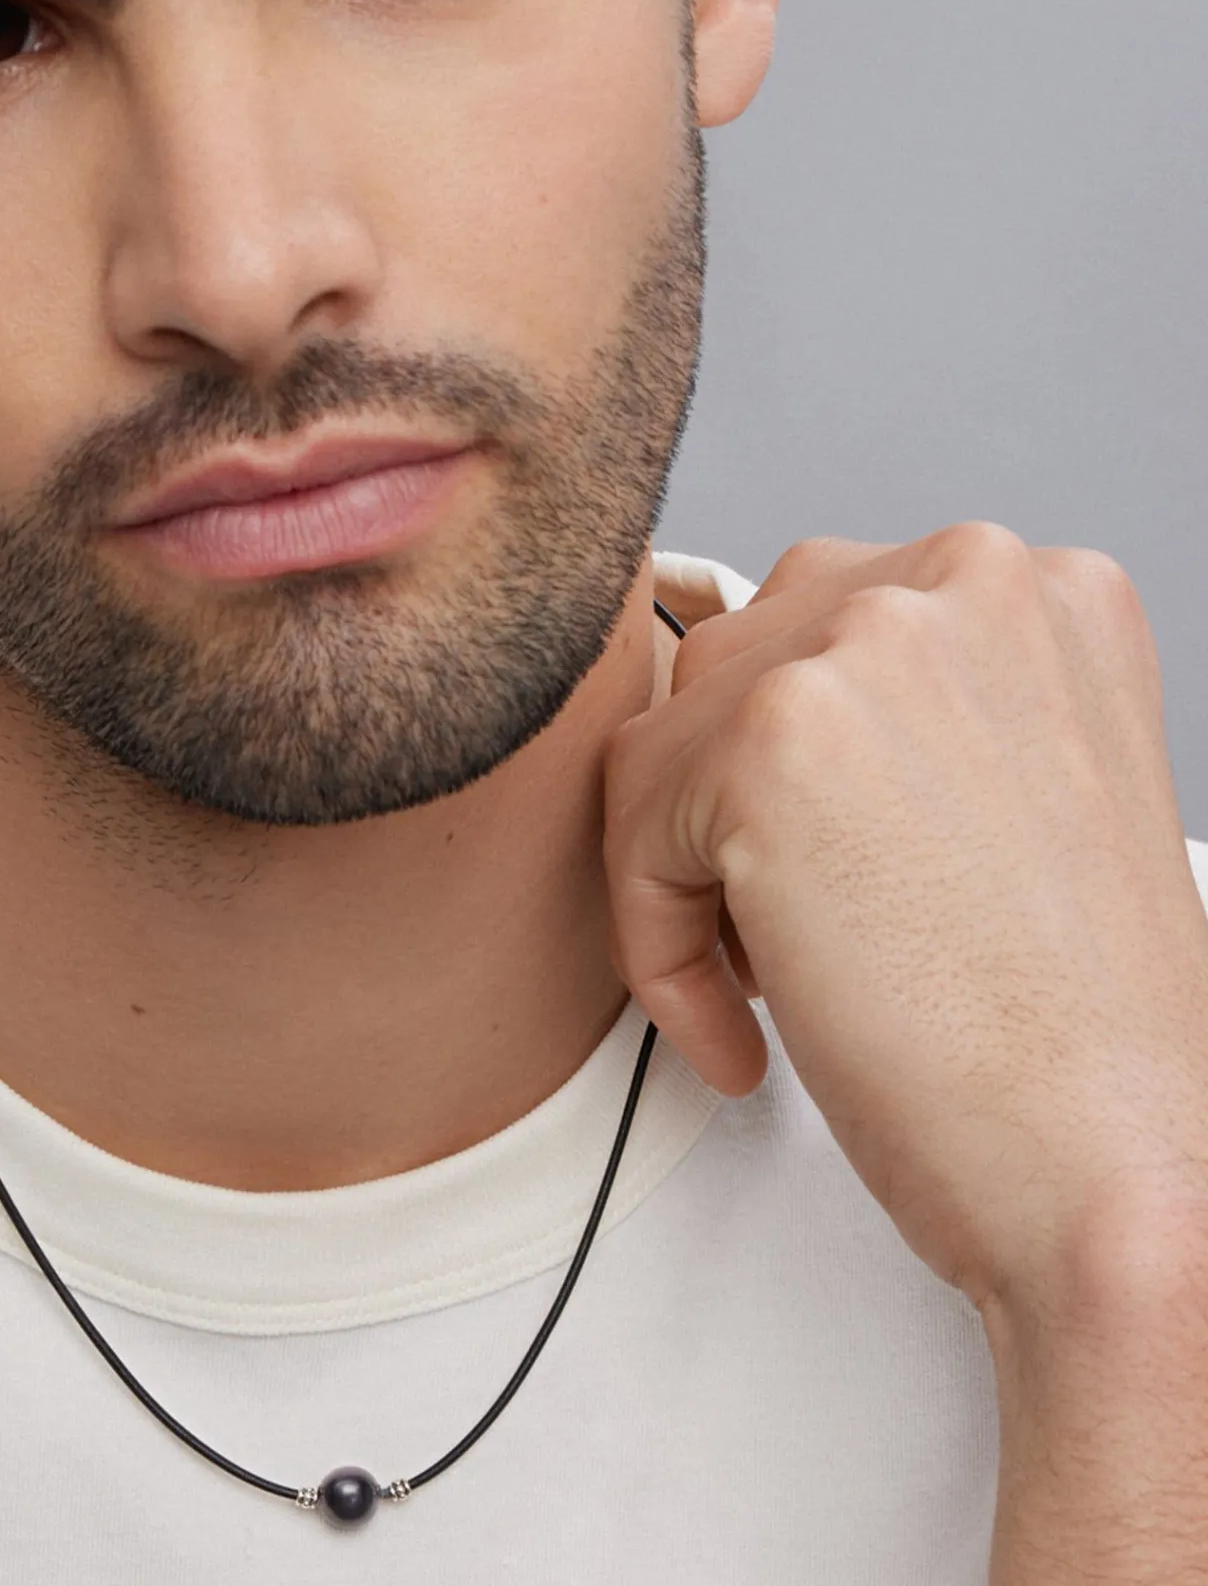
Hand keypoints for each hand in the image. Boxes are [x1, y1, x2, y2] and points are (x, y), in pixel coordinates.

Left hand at [603, 523, 1207, 1311]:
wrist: (1117, 1169)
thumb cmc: (1065, 1020)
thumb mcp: (1015, 784)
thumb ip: (904, 705)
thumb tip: (747, 702)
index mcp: (1036, 587)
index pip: (822, 626)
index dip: (795, 771)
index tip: (818, 871)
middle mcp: (964, 578)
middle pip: (736, 665)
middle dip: (732, 811)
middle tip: (787, 936)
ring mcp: (870, 642)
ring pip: (668, 740)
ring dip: (691, 870)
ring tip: (771, 981)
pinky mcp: (772, 737)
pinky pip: (632, 824)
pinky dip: (658, 941)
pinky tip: (742, 1027)